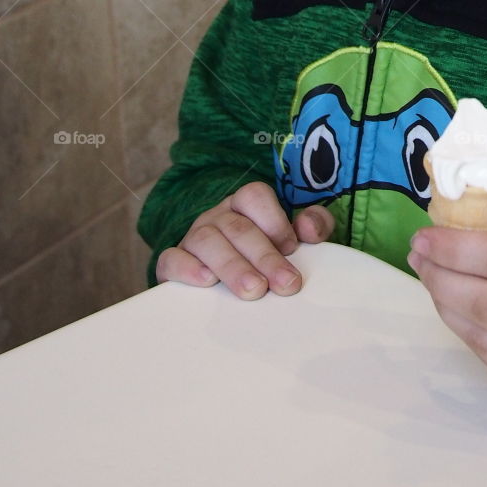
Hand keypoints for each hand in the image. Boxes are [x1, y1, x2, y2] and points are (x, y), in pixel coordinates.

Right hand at [155, 181, 334, 299]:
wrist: (224, 283)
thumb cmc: (266, 256)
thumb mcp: (295, 238)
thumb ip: (314, 226)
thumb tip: (309, 228)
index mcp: (245, 204)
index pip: (254, 196)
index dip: (274, 220)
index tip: (292, 248)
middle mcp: (218, 216)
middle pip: (237, 227)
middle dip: (264, 256)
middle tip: (285, 284)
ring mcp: (193, 237)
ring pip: (207, 241)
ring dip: (233, 266)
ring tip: (254, 290)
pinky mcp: (173, 262)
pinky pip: (171, 259)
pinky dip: (187, 269)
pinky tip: (206, 281)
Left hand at [407, 199, 486, 405]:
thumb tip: (470, 208)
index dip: (453, 247)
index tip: (424, 234)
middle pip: (482, 301)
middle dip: (439, 274)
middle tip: (418, 253)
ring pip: (479, 335)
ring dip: (445, 302)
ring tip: (431, 275)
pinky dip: (467, 330)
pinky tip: (458, 306)